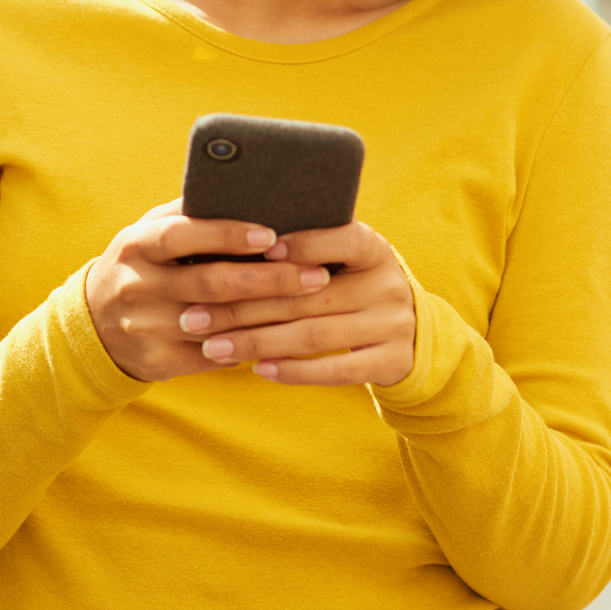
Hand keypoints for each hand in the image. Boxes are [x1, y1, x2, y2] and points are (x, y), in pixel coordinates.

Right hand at [84, 200, 333, 381]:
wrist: (94, 327)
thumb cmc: (141, 265)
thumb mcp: (149, 234)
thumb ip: (187, 213)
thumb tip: (245, 186)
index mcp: (135, 245)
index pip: (182, 235)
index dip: (227, 234)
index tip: (272, 235)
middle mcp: (136, 286)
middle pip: (210, 284)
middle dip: (269, 280)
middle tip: (315, 274)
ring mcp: (145, 328)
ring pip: (218, 324)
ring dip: (270, 315)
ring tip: (312, 305)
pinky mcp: (157, 362)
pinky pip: (213, 356)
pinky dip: (251, 345)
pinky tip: (286, 335)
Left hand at [182, 221, 415, 387]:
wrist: (414, 334)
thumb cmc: (354, 286)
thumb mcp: (346, 260)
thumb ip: (309, 247)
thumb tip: (235, 240)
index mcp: (374, 249)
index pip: (341, 239)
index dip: (303, 244)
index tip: (257, 250)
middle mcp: (386, 285)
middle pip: (307, 296)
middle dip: (244, 305)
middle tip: (195, 315)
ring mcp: (391, 326)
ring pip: (313, 335)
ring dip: (257, 342)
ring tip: (213, 346)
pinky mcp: (389, 361)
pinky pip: (336, 370)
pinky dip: (294, 370)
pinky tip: (258, 370)